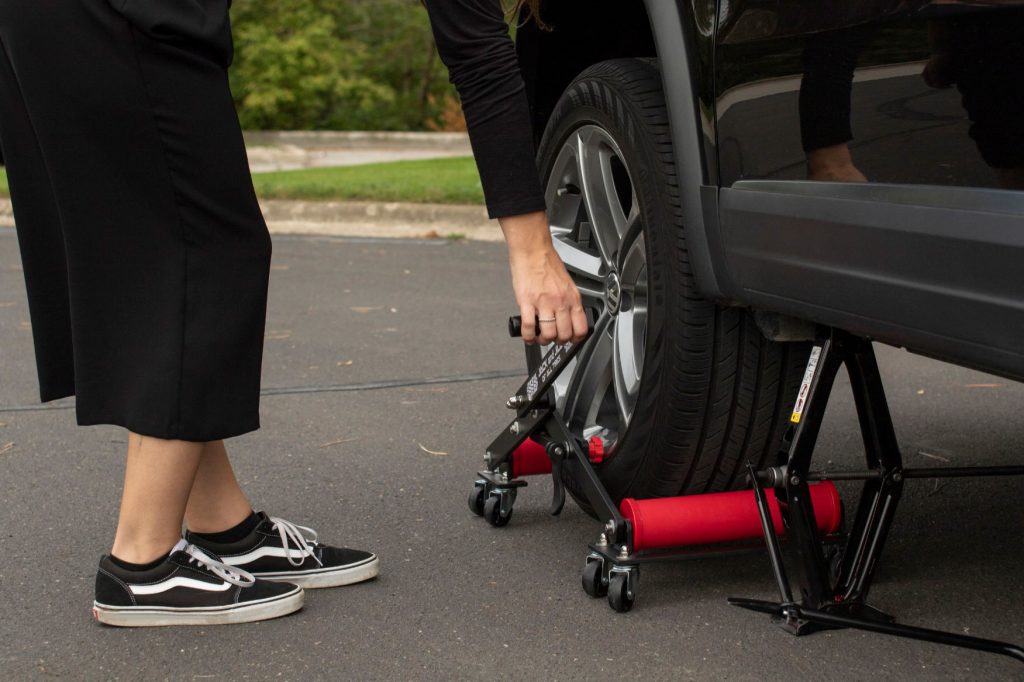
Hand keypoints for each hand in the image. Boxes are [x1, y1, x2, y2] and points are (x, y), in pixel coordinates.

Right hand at [500, 211, 588, 344]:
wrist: (532, 250)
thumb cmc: (547, 263)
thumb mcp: (567, 283)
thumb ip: (568, 300)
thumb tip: (568, 317)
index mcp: (572, 297)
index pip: (581, 328)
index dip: (575, 339)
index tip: (570, 340)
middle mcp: (560, 302)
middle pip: (564, 335)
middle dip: (557, 341)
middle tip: (552, 338)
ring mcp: (544, 303)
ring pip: (548, 334)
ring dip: (543, 340)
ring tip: (539, 336)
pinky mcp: (527, 302)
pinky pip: (529, 327)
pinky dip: (528, 336)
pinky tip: (528, 335)